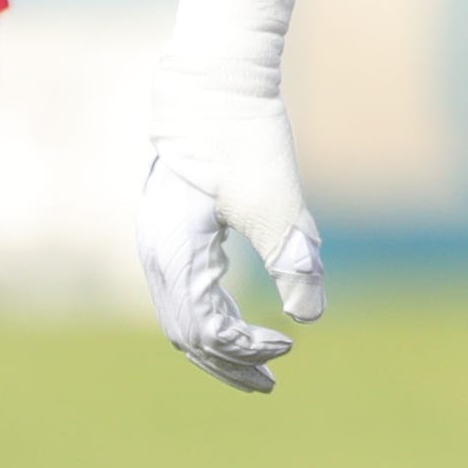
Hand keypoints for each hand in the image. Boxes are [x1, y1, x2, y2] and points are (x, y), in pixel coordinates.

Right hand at [138, 0, 323, 392]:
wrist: (213, 83)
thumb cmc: (243, 137)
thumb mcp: (275, 197)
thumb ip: (292, 255)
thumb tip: (310, 316)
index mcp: (176, 254)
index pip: (205, 329)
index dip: (247, 348)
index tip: (290, 346)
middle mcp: (157, 257)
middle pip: (187, 336)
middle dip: (229, 363)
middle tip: (271, 384)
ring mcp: (157, 246)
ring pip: (182, 318)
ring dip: (219, 346)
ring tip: (257, 365)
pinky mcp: (170, 232)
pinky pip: (184, 294)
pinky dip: (210, 317)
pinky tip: (236, 321)